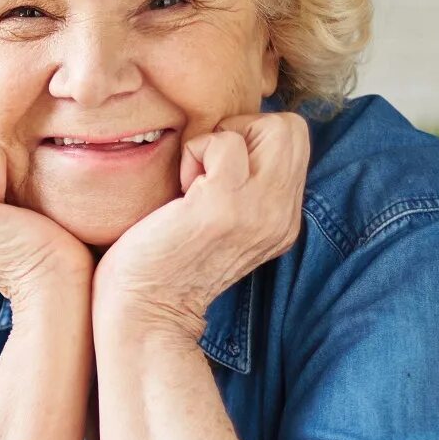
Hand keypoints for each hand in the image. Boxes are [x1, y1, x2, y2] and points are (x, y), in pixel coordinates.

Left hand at [94, 112, 308, 340]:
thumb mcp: (221, 222)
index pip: (293, 143)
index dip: (250, 140)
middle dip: (243, 130)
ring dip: (219, 142)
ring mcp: (259, 210)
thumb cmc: (164, 262)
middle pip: (291, 128)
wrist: (144, 313)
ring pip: (270, 126)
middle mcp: (282, 216)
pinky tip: (180, 191)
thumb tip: (231, 136)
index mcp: (282, 220)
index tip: (214, 173)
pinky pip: (224, 142)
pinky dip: (196, 151)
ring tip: (193, 184)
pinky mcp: (224, 206)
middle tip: (207, 168)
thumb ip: (241, 187)